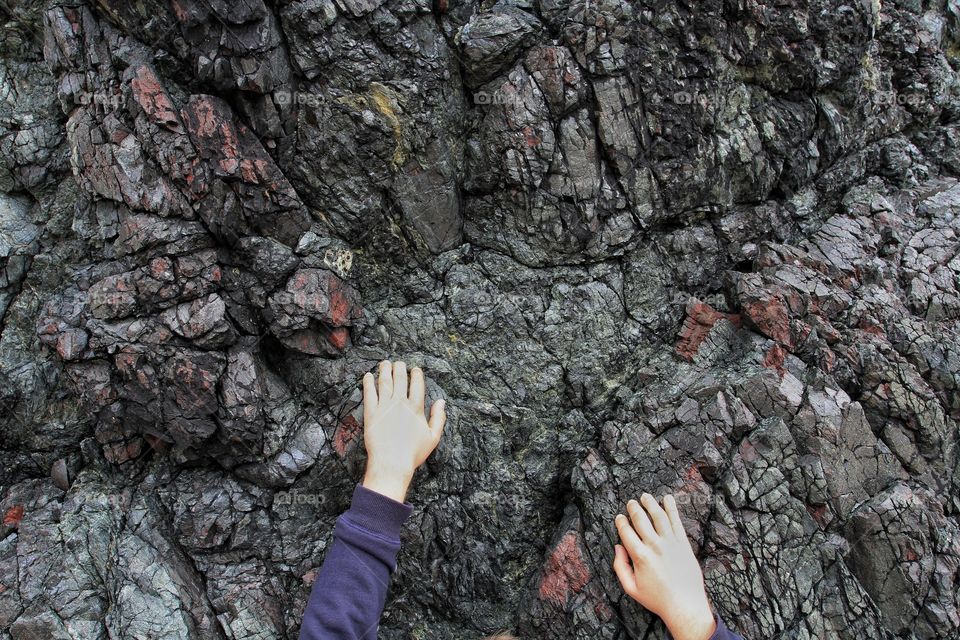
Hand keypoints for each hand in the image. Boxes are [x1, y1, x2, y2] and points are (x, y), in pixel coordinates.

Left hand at [360, 360, 445, 502]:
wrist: (391, 463)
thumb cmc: (413, 453)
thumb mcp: (433, 437)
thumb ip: (438, 418)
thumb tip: (442, 402)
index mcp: (416, 408)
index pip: (417, 384)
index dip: (416, 374)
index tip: (415, 369)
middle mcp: (400, 404)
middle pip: (400, 379)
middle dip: (399, 368)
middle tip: (398, 363)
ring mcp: (384, 407)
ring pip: (385, 382)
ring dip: (385, 370)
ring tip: (384, 363)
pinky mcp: (371, 413)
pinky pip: (369, 393)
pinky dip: (368, 383)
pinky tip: (368, 376)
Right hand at [613, 494, 715, 639]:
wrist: (685, 605)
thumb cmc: (657, 599)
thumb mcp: (631, 588)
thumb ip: (620, 567)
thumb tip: (618, 548)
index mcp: (640, 557)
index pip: (626, 532)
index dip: (621, 522)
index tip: (619, 517)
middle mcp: (655, 546)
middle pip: (641, 520)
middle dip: (633, 509)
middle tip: (630, 503)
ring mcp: (671, 543)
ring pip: (658, 516)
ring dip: (650, 504)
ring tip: (645, 496)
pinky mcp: (683, 544)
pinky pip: (676, 522)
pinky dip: (671, 508)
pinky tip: (667, 499)